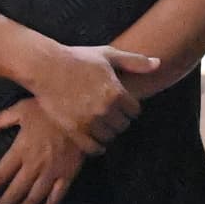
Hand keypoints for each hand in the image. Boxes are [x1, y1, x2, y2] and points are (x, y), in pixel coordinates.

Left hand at [0, 98, 92, 203]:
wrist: (80, 115)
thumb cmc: (50, 110)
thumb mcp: (22, 109)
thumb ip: (2, 119)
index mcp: (21, 150)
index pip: (1, 173)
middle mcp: (34, 166)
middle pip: (16, 189)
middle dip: (6, 201)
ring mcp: (51, 172)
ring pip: (34, 195)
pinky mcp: (67, 175)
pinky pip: (56, 196)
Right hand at [22, 43, 162, 150]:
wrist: (46, 67)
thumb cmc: (78, 58)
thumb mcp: (108, 55)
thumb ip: (135, 61)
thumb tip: (158, 63)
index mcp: (116, 92)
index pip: (134, 111)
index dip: (129, 107)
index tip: (121, 105)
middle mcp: (105, 109)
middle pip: (123, 125)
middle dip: (118, 120)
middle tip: (109, 114)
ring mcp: (89, 121)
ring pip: (109, 137)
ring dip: (107, 132)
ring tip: (100, 124)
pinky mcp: (74, 130)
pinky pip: (93, 148)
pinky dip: (96, 146)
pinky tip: (95, 140)